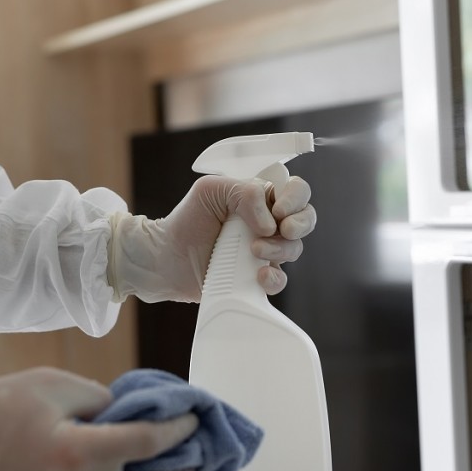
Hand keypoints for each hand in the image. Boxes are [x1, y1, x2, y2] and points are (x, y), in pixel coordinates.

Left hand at [109, 175, 316, 302]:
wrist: (166, 258)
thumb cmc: (187, 220)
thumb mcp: (211, 190)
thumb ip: (245, 192)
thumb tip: (270, 222)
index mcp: (262, 198)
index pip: (296, 191)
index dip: (295, 198)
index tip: (278, 209)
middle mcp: (269, 224)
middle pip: (306, 219)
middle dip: (300, 224)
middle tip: (282, 229)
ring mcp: (266, 252)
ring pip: (294, 249)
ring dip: (279, 249)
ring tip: (253, 250)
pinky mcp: (257, 278)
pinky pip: (280, 280)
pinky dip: (274, 278)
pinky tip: (258, 275)